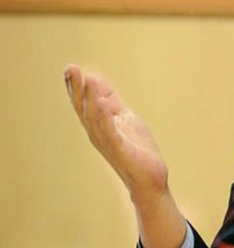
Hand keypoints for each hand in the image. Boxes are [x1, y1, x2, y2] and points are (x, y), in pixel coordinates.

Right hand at [64, 65, 185, 247]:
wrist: (150, 179)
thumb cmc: (137, 150)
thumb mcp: (125, 119)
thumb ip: (111, 102)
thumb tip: (96, 80)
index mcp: (98, 125)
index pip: (84, 103)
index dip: (76, 86)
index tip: (69, 68)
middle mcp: (97, 133)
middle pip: (83, 108)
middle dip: (77, 89)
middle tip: (70, 68)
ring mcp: (107, 142)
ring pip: (94, 118)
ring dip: (89, 98)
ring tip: (86, 79)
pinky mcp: (119, 149)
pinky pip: (110, 131)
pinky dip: (104, 117)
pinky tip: (101, 103)